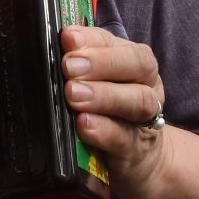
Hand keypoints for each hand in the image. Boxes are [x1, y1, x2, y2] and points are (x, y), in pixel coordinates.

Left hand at [61, 25, 168, 191]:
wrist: (142, 159)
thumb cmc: (111, 113)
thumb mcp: (98, 86)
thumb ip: (80, 69)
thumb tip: (51, 52)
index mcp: (133, 63)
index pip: (117, 41)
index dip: (91, 38)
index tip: (67, 38)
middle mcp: (147, 85)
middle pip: (138, 64)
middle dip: (101, 63)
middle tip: (69, 67)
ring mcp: (147, 118)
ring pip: (138, 100)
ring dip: (103, 95)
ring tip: (74, 95)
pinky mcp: (137, 149)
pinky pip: (125, 137)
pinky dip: (104, 130)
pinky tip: (84, 124)